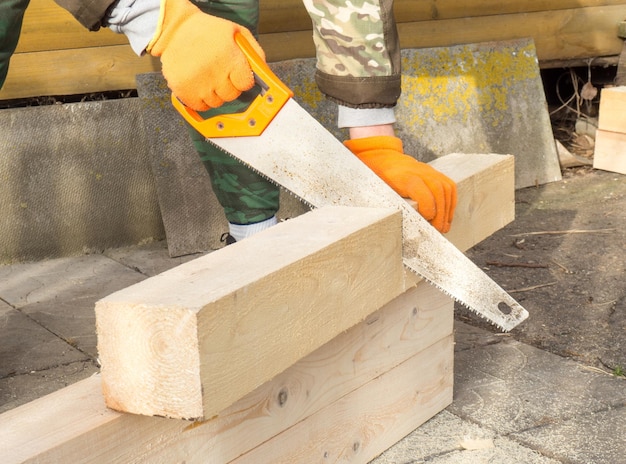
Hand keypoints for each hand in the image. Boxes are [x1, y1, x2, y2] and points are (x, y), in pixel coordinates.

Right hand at [147, 0, 264, 110]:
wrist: (174, 29)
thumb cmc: (207, 31)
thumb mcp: (236, 32)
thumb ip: (254, 51)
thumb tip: (263, 71)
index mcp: (230, 58)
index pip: (246, 84)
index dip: (242, 80)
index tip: (237, 75)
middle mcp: (216, 73)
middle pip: (231, 95)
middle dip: (229, 87)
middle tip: (220, 74)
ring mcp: (199, 84)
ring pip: (217, 103)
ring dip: (214, 94)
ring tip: (207, 77)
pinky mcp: (184, 91)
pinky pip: (200, 107)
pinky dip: (201, 100)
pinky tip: (199, 86)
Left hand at [344, 136, 456, 232]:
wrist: (382, 158)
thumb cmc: (378, 178)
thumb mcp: (377, 191)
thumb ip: (388, 204)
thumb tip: (394, 224)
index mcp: (403, 177)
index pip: (423, 192)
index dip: (428, 208)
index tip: (427, 221)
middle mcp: (419, 171)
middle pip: (438, 190)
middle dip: (441, 213)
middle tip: (438, 230)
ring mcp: (428, 170)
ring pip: (446, 188)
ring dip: (448, 209)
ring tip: (444, 226)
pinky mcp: (434, 172)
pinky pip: (448, 185)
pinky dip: (450, 201)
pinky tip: (447, 215)